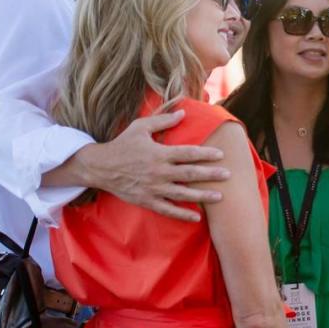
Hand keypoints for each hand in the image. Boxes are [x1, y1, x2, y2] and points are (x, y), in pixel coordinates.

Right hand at [76, 110, 227, 221]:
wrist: (100, 167)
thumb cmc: (122, 144)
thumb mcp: (140, 127)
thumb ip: (163, 120)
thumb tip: (183, 111)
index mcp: (159, 153)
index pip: (188, 153)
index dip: (205, 154)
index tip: (221, 154)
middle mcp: (159, 172)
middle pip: (190, 174)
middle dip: (211, 174)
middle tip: (228, 175)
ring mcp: (153, 188)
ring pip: (182, 194)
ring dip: (202, 195)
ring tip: (220, 196)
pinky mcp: (147, 200)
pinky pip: (168, 210)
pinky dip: (182, 214)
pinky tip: (197, 216)